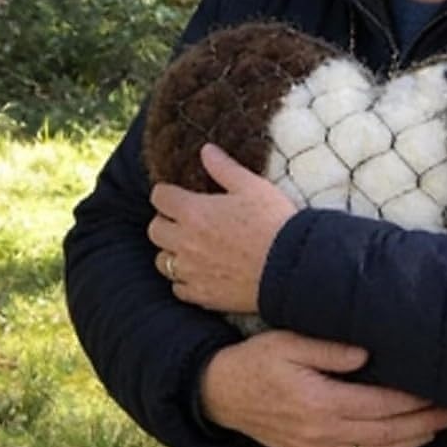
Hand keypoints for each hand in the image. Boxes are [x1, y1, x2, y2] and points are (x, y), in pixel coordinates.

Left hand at [148, 143, 296, 313]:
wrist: (291, 268)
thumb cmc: (273, 222)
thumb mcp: (251, 186)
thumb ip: (224, 168)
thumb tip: (206, 150)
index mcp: (193, 211)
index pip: (159, 197)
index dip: (166, 193)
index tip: (176, 194)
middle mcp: (185, 242)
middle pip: (155, 230)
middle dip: (164, 222)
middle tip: (182, 220)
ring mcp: (192, 271)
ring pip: (162, 262)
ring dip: (171, 252)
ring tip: (189, 248)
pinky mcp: (203, 296)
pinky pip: (178, 289)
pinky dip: (184, 280)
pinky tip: (199, 273)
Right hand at [200, 332, 446, 446]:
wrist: (223, 393)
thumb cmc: (257, 360)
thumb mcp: (286, 341)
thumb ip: (327, 347)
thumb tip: (366, 352)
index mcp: (320, 400)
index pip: (380, 404)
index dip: (412, 399)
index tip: (436, 388)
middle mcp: (323, 432)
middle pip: (387, 433)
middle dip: (424, 422)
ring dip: (412, 443)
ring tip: (437, 427)